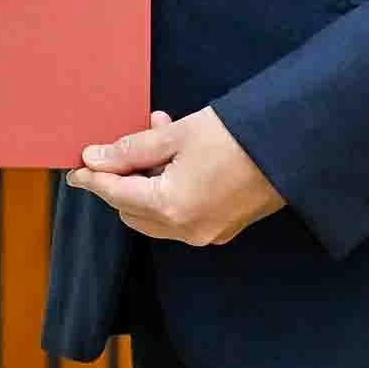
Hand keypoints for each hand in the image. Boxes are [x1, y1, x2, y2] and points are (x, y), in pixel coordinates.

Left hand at [65, 106, 282, 247]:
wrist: (293, 147)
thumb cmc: (236, 136)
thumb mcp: (177, 135)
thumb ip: (131, 150)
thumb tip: (95, 158)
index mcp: (171, 207)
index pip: (116, 195)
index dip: (93, 179)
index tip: (75, 170)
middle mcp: (187, 230)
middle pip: (133, 211)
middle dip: (122, 180)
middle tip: (123, 146)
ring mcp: (207, 233)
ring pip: (156, 214)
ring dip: (147, 182)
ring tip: (157, 137)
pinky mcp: (223, 228)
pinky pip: (181, 214)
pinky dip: (171, 189)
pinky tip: (179, 155)